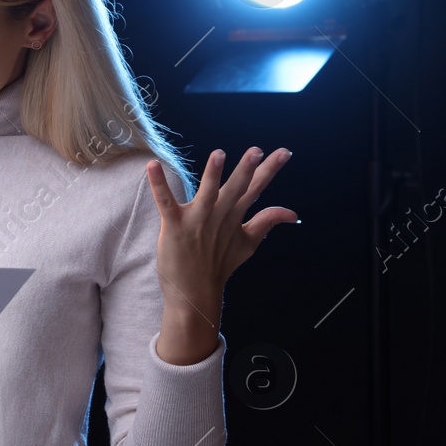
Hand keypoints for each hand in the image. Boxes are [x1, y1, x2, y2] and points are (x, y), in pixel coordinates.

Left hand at [146, 147, 297, 322]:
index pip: (255, 188)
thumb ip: (267, 222)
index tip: (284, 152)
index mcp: (235, 216)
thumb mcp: (248, 242)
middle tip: (256, 151)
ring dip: (212, 175)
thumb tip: (293, 213)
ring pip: (207, 194)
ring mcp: (196, 221)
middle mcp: (218, 216)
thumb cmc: (218, 265)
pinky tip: (152, 165)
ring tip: (219, 155)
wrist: (194, 294)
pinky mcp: (173, 225)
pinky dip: (158, 184)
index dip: (269, 170)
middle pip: (235, 189)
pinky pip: (165, 201)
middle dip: (246, 170)